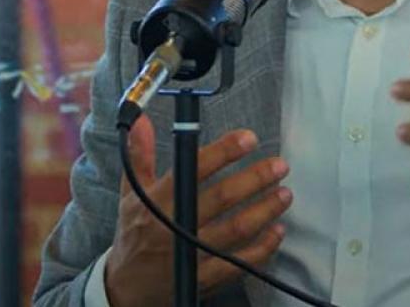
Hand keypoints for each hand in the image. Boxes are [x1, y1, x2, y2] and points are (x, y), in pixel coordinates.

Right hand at [105, 117, 291, 306]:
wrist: (125, 289)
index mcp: (157, 200)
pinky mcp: (203, 278)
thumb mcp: (130, 194)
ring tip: (284, 194)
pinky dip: (263, 247)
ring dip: (265, 209)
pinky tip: (277, 232)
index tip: (249, 138)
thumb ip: (140, 155)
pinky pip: (240, 263)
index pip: (193, 168)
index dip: (224, 151)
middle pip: (223, 197)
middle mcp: (174, 224)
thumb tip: (141, 120)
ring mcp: (190, 253)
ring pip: (236, 229)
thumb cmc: (133, 236)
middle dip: (256, 178)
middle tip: (279, 166)